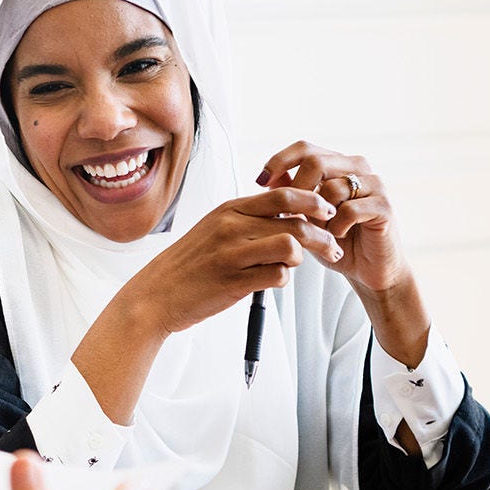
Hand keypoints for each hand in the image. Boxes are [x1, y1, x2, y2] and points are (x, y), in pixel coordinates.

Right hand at [124, 185, 341, 337]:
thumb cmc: (189, 265)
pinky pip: (277, 276)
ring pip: (291, 246)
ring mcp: (232, 254)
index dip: (313, 201)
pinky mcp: (234, 282)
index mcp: (230, 209)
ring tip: (298, 266)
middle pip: (296, 221)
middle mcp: (232, 226)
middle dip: (323, 235)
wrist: (156, 294)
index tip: (327, 213)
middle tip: (333, 246)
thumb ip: (248, 220)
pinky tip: (272, 281)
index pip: (284, 195)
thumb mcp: (214, 230)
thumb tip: (291, 217)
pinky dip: (282, 279)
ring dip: (303, 258)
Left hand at [259, 142, 408, 293]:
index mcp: (338, 164)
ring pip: (331, 188)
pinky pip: (349, 210)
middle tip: (289, 216)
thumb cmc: (337, 241)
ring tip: (323, 231)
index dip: (279, 161)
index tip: (260, 182)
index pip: (305, 148)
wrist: (368, 269)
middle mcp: (357, 167)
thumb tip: (268, 178)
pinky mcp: (384, 206)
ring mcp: (374, 184)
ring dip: (318, 216)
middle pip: (316, 162)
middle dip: (296, 191)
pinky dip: (337, 227)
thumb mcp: (305, 217)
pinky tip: (339, 236)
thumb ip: (291, 195)